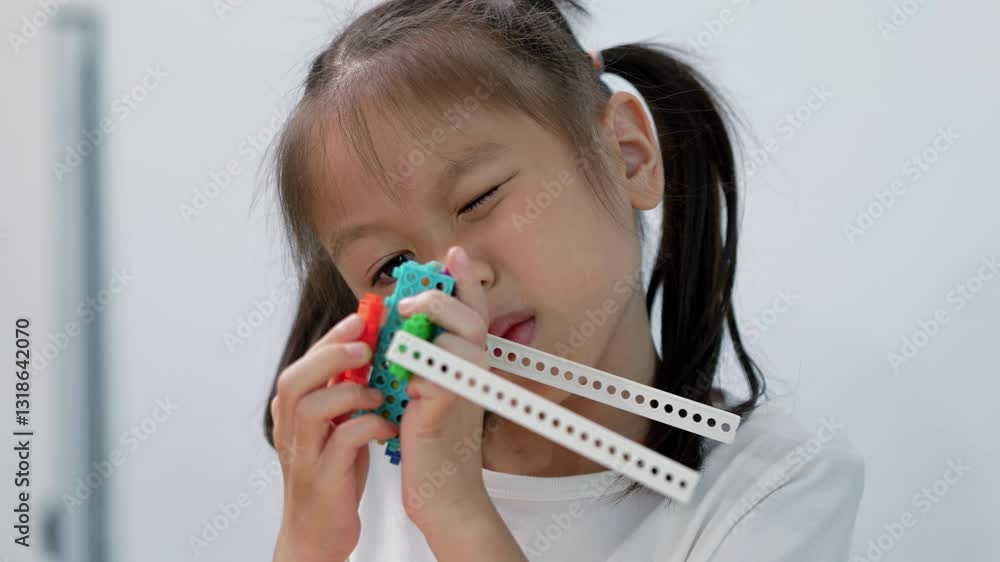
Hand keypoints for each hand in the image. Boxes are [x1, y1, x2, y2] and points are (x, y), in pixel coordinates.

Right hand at [270, 313, 398, 561]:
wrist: (318, 532)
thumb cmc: (334, 473)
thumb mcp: (336, 425)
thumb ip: (343, 391)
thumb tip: (370, 348)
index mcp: (291, 411)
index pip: (304, 363)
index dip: (332, 337)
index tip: (362, 319)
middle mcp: (289, 429)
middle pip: (294, 379)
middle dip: (331, 355)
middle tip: (366, 346)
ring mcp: (302, 454)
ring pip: (310, 407)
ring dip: (350, 392)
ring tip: (378, 394)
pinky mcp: (322, 478)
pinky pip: (341, 442)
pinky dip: (369, 427)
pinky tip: (389, 427)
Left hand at [395, 246, 494, 532]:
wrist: (443, 497)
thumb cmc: (432, 446)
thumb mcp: (426, 393)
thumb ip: (423, 357)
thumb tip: (403, 322)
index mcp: (469, 366)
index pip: (475, 313)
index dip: (467, 281)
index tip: (455, 254)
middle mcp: (475, 375)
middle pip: (472, 318)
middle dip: (440, 299)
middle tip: (407, 302)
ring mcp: (464, 393)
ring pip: (460, 341)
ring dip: (428, 328)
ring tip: (398, 334)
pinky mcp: (445, 413)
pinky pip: (438, 374)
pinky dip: (415, 366)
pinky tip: (398, 373)